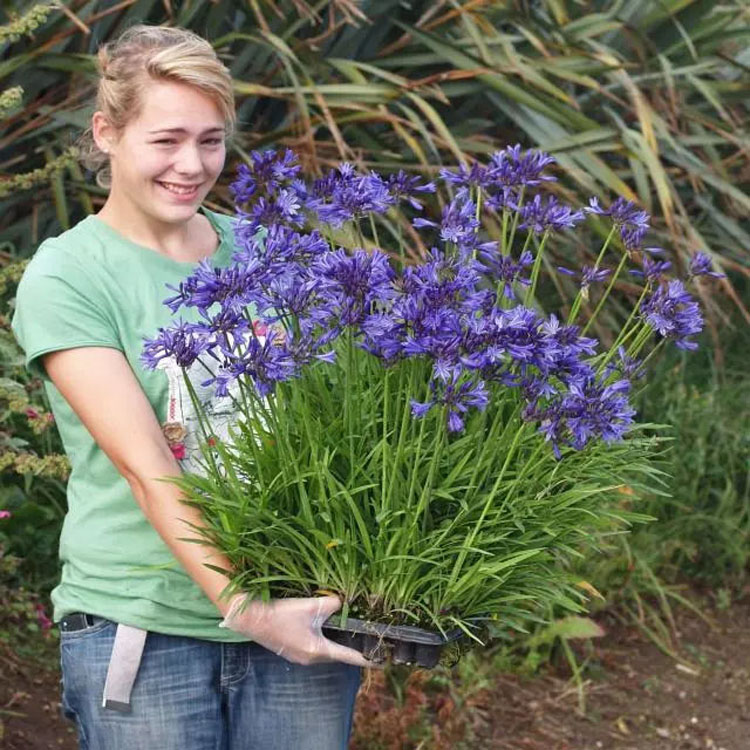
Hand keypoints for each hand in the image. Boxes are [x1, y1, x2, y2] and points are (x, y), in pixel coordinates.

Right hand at [219, 593, 374, 667]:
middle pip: (338, 655)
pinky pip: (315, 648)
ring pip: (326, 652)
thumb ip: (332, 604)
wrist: (252, 619)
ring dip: (337, 644)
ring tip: (350, 635)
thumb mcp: (311, 606)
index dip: (366, 658)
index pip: (349, 657)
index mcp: (318, 651)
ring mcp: (300, 657)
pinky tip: (325, 630)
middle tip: (367, 641)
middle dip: (352, 649)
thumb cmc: (282, 614)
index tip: (381, 661)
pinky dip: (324, 641)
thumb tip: (342, 602)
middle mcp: (311, 659)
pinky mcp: (292, 650)